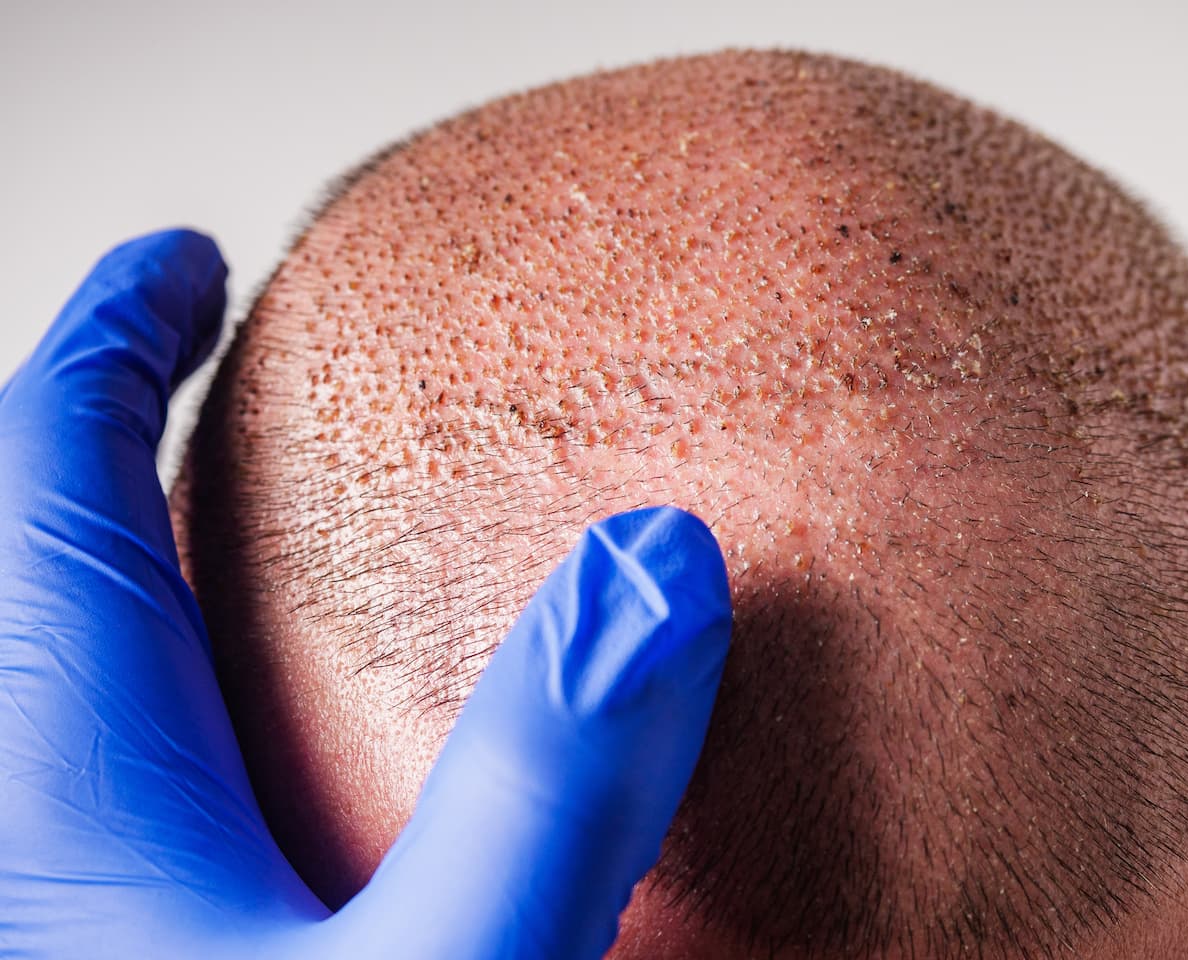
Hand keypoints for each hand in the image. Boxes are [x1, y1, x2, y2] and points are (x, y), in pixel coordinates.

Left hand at [0, 230, 732, 958]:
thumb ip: (546, 792)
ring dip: (144, 572)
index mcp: (74, 789)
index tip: (186, 260)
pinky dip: (192, 710)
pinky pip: (131, 792)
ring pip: (75, 682)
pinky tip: (292, 765)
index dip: (116, 338)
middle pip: (43, 567)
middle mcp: (41, 839)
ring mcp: (76, 907)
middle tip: (201, 363)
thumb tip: (659, 562)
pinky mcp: (131, 959)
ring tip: (251, 532)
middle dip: (112, 435)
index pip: (48, 477)